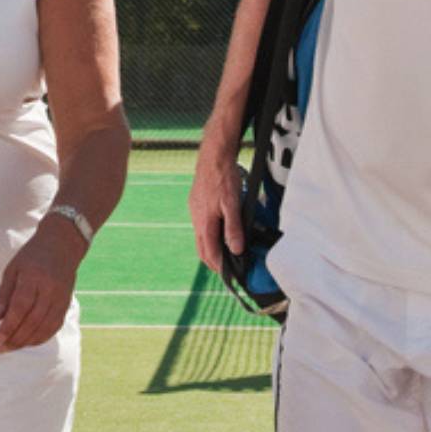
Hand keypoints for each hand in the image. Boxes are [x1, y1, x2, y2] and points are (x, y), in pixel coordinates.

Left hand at [0, 217, 81, 351]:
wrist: (62, 244)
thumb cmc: (33, 255)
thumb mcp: (12, 268)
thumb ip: (4, 294)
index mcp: (34, 277)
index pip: (21, 306)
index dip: (9, 325)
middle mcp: (50, 288)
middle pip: (33, 320)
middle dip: (17, 338)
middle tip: (2, 348)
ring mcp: (61, 297)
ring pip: (45, 326)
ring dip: (28, 341)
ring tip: (13, 347)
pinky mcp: (67, 303)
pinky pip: (55, 325)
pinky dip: (42, 337)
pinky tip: (29, 342)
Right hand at [188, 154, 243, 271]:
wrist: (213, 155)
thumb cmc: (224, 178)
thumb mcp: (233, 204)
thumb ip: (233, 228)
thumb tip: (236, 250)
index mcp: (205, 223)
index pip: (210, 253)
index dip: (219, 267)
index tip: (228, 276)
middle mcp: (196, 219)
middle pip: (202, 249)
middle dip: (212, 262)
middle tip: (225, 270)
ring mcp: (194, 211)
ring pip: (200, 237)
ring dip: (210, 247)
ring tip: (223, 253)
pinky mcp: (196, 203)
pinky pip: (201, 225)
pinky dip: (209, 233)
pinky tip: (218, 230)